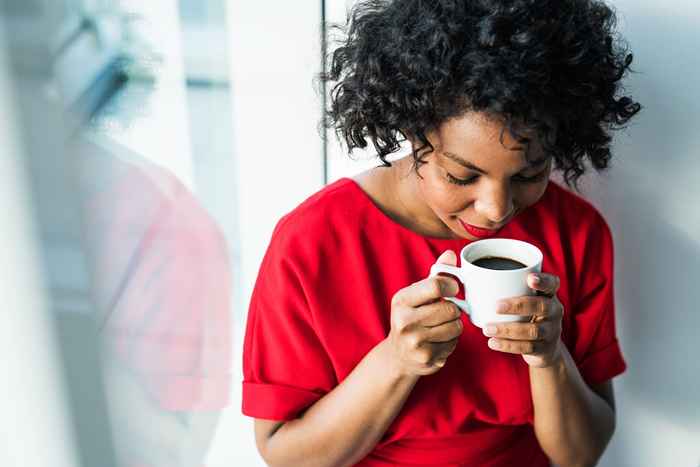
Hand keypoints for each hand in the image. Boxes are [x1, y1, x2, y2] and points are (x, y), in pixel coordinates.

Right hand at [385, 250, 464, 376]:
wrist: (398, 355)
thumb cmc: (411, 318)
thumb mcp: (417, 295)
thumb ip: (436, 275)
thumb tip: (451, 254)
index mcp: (401, 300)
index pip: (435, 285)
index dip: (451, 286)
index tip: (453, 290)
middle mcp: (404, 321)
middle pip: (450, 309)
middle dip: (453, 310)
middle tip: (445, 312)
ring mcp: (414, 342)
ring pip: (456, 327)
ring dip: (454, 326)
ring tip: (441, 327)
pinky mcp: (426, 358)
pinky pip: (454, 344)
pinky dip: (451, 341)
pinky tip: (438, 341)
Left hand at [482, 273, 563, 367]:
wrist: (544, 348)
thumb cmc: (525, 315)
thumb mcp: (523, 300)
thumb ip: (505, 287)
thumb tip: (464, 274)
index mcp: (548, 295)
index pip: (552, 283)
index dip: (543, 280)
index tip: (529, 278)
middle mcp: (554, 311)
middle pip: (542, 306)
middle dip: (518, 305)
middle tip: (496, 306)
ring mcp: (552, 331)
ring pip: (533, 330)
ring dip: (507, 329)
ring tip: (487, 329)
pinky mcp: (545, 349)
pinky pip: (527, 347)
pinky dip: (508, 345)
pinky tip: (492, 342)